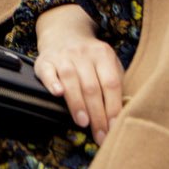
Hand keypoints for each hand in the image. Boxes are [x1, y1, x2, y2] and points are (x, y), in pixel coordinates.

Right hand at [32, 4, 123, 141]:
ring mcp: (63, 56)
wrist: (63, 34)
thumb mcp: (107, 64)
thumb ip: (114, 84)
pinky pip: (48, 72)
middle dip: (97, 114)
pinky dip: (52, 83)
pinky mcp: (45, 60)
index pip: (111, 84)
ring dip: (77, 103)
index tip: (114, 128)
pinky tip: (57, 94)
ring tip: (83, 123)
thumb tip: (122, 114)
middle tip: (99, 135)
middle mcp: (83, 54)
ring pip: (71, 80)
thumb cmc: (90, 59)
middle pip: (92, 86)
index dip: (113, 107)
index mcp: (103, 54)